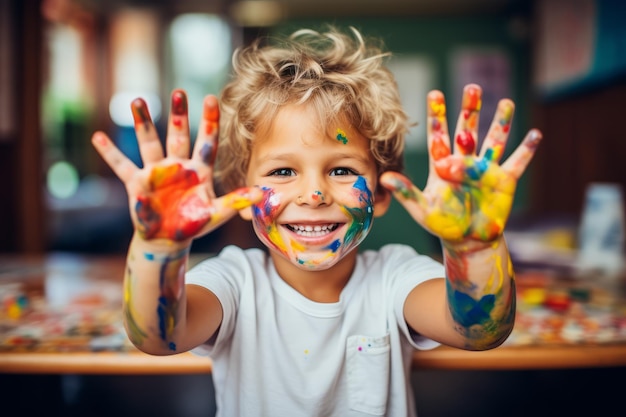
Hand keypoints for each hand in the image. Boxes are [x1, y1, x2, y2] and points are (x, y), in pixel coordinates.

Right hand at [91, 90, 261, 243]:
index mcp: (199, 171)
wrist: (168, 239)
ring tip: (137, 101)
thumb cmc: (193, 225)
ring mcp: (156, 173)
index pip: (207, 141)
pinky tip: (97, 137)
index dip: (210, 121)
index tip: (212, 98)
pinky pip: (122, 166)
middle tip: (179, 92)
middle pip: (178, 135)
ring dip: (142, 123)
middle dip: (178, 115)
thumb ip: (235, 202)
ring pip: (149, 143)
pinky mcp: (137, 184)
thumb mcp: (216, 215)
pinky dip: (110, 153)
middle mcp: (178, 166)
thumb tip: (262, 194)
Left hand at [380, 84, 541, 243]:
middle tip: (472, 87)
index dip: (437, 115)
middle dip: (470, 110)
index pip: (439, 135)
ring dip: (500, 123)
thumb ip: (405, 192)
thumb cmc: (442, 224)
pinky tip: (536, 133)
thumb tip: (383, 178)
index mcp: (443, 164)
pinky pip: (517, 162)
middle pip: (468, 131)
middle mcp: (465, 161)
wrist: (467, 240)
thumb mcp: (421, 209)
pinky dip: (527, 149)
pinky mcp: (504, 181)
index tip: (435, 93)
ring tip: (506, 102)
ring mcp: (486, 169)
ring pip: (494, 141)